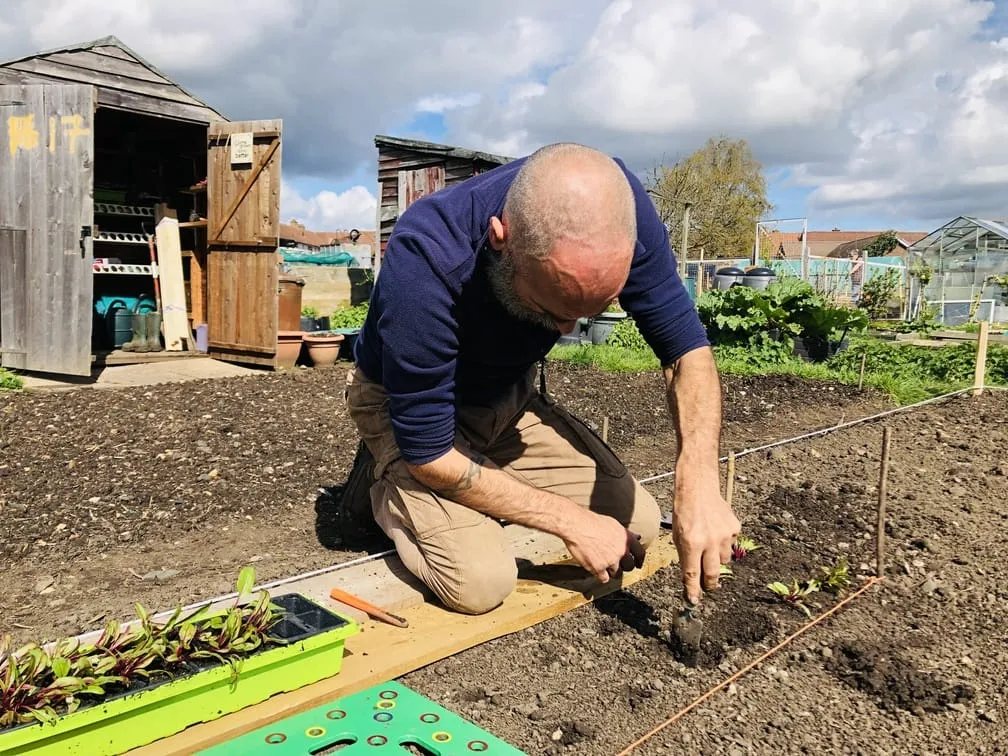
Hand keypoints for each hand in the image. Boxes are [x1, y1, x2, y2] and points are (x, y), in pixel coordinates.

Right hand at [563, 509, 645, 583]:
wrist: (576, 525)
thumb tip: (637, 537)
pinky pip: (604, 578)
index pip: (640, 553)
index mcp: (626, 539)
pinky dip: (601, 575)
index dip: (639, 560)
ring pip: (617, 574)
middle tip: (616, 564)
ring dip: (611, 571)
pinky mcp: (599, 568)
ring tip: (603, 565)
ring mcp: (611, 561)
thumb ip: (626, 534)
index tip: (638, 564)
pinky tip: (596, 570)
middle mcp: (621, 551)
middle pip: (629, 566)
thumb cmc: (592, 522)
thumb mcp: (613, 524)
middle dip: (624, 566)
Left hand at [671, 480, 740, 603]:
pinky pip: (731, 545)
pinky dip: (724, 543)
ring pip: (724, 560)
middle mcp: (709, 541)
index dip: (693, 590)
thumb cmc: (684, 513)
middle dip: (710, 584)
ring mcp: (724, 535)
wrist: (698, 490)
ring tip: (709, 545)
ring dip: (716, 559)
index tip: (693, 601)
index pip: (692, 574)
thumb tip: (691, 579)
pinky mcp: (735, 528)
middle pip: (713, 574)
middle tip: (708, 587)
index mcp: (691, 543)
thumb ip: (685, 557)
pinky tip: (716, 531)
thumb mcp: (677, 536)